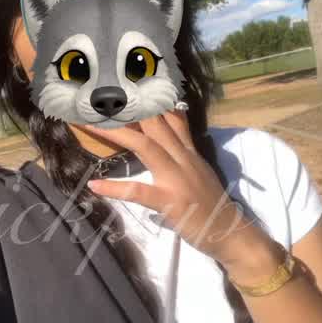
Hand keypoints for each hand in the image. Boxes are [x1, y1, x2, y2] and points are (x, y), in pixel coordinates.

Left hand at [83, 110, 264, 267]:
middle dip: (127, 110)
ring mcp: (176, 178)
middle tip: (100, 98)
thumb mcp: (198, 168)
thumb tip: (170, 129)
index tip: (124, 90)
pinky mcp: (169, 201)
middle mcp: (182, 158)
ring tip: (91, 125)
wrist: (231, 232)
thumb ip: (182, 147)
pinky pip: (139, 191)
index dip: (146, 101)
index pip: (169, 117)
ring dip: (117, 134)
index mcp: (187, 151)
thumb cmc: (211, 203)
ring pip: (146, 147)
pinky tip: (95, 186)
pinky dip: (115, 188)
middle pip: (154, 124)